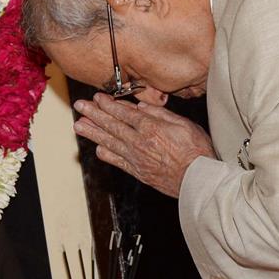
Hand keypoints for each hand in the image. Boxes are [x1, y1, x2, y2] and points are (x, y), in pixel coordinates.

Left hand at [72, 93, 216, 196]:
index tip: (97, 97)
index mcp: (151, 128)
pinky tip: (97, 148)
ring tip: (78, 125)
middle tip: (80, 106)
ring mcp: (137, 158)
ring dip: (92, 132)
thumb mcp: (184, 124)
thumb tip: (142, 107)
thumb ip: (161, 114)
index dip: (108, 104)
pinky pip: (117, 161)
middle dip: (94, 114)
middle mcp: (140, 142)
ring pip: (109, 142)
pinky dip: (106, 154)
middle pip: (112, 125)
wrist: (199, 180)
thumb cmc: (197, 152)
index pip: (123, 113)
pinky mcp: (138, 172)